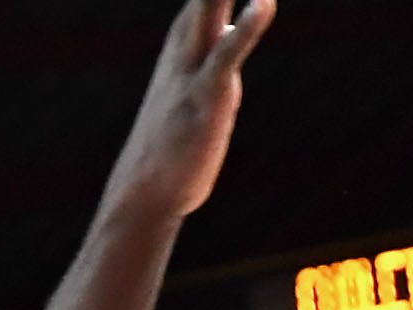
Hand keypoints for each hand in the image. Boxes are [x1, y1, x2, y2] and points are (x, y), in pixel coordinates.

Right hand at [104, 0, 274, 226]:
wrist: (148, 189)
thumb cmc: (175, 146)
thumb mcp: (196, 91)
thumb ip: (213, 61)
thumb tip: (225, 40)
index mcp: (185, 42)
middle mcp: (186, 46)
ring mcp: (194, 69)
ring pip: (211, 7)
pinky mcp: (209, 97)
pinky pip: (229, 55)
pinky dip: (247, 27)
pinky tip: (264, 2)